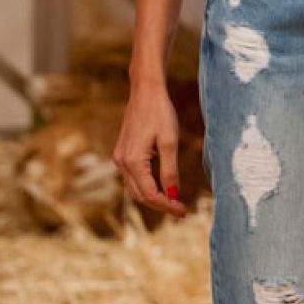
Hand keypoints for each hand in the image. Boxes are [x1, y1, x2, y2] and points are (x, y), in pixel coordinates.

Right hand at [112, 72, 185, 218]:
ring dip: (153, 197)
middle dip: (160, 205)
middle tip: (181, 211)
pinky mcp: (123, 152)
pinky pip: (134, 177)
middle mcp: (121, 162)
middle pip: (139, 195)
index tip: (184, 212)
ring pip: (135, 188)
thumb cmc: (160, 113)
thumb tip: (173, 195)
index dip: (166, 205)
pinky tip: (163, 186)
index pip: (149, 194)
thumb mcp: (170, 142)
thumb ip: (170, 171)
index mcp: (132, 161)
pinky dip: (147, 185)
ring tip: (175, 202)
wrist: (145, 92)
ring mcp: (120, 157)